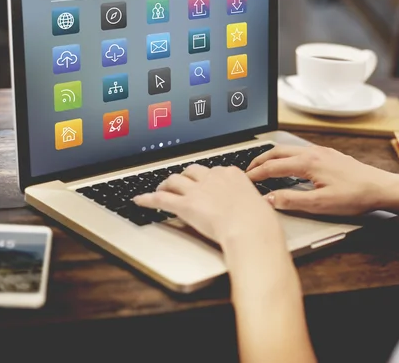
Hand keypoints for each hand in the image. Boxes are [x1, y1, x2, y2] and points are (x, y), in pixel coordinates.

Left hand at [133, 165, 284, 249]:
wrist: (250, 229)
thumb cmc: (259, 222)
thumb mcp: (258, 204)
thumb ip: (249, 201)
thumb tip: (251, 208)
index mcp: (231, 174)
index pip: (214, 170)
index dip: (205, 177)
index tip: (203, 182)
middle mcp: (212, 178)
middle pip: (191, 171)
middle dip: (184, 176)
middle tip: (180, 183)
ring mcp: (197, 190)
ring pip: (175, 180)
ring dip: (166, 184)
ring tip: (161, 188)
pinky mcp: (185, 205)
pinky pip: (161, 199)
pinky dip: (148, 199)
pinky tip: (140, 200)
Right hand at [247, 145, 398, 215]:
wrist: (381, 188)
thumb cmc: (354, 196)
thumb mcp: (320, 204)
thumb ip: (291, 200)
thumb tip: (268, 198)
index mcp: (308, 162)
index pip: (273, 167)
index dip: (256, 174)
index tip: (244, 180)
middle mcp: (313, 152)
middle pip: (277, 152)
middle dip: (259, 160)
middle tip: (247, 170)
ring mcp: (322, 152)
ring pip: (289, 149)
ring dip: (273, 157)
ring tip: (263, 166)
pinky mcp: (329, 155)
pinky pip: (300, 151)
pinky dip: (286, 156)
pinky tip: (289, 165)